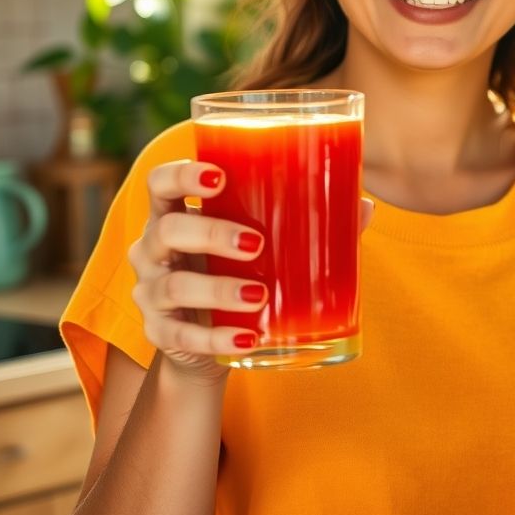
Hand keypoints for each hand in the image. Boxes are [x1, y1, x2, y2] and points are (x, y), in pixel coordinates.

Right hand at [129, 160, 373, 381]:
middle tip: (256, 243)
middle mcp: (153, 249)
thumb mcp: (262, 244)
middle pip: (168, 230)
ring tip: (260, 296)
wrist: (208, 339)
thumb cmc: (237, 270)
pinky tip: (247, 340)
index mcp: (176, 213)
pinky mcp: (160, 333)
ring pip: (173, 286)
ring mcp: (151, 292)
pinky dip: (215, 339)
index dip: (182, 175)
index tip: (219, 176)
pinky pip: (181, 336)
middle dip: (210, 233)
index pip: (160, 182)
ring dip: (218, 291)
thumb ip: (306, 222)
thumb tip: (363, 207)